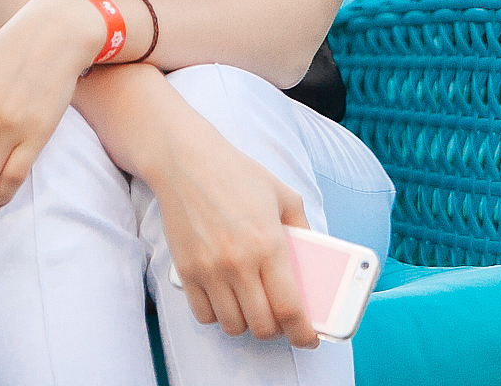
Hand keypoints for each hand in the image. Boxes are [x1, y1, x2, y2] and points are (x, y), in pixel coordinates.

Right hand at [146, 108, 318, 349]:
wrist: (187, 162)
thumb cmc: (237, 175)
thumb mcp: (283, 194)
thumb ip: (303, 229)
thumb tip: (314, 261)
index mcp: (269, 243)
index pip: (289, 308)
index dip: (302, 332)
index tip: (308, 338)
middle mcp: (238, 262)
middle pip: (262, 325)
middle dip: (276, 329)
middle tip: (280, 318)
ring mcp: (209, 269)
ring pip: (233, 325)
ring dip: (247, 323)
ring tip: (253, 307)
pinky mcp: (186, 271)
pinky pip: (204, 315)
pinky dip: (219, 315)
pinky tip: (226, 299)